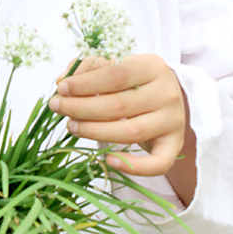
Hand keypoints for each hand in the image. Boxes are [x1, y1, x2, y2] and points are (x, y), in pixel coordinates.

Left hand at [48, 54, 196, 201]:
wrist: (165, 99)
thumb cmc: (133, 82)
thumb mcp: (115, 67)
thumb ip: (88, 69)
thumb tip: (62, 81)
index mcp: (153, 67)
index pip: (117, 74)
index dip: (86, 83)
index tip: (61, 88)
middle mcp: (167, 93)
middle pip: (119, 105)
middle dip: (82, 108)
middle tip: (57, 107)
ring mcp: (173, 121)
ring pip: (131, 132)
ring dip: (95, 132)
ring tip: (71, 126)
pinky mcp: (175, 145)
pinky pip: (157, 163)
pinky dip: (133, 166)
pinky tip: (107, 159)